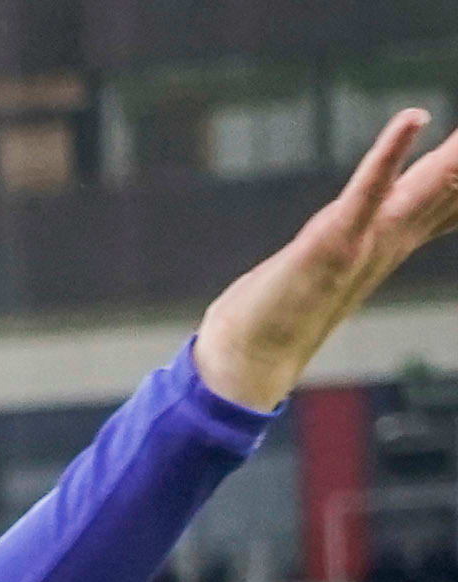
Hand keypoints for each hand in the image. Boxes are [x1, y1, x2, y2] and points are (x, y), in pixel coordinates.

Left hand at [203, 109, 457, 404]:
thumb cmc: (289, 304)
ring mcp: (370, 239)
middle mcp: (394, 237)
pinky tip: (413, 118)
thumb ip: (362, 234)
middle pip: (455, 185)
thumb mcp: (345, 257)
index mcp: (397, 239)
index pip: (456, 199)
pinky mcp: (336, 240)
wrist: (251, 356)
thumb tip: (380, 217)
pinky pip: (368, 190)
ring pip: (431, 184)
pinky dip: (390, 152)